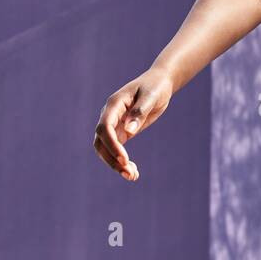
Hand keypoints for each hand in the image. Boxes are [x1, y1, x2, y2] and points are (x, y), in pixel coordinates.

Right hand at [92, 66, 174, 181]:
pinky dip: (122, 162)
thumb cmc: (155, 87)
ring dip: (115, 163)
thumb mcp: (151, 96)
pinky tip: (134, 172)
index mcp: (114, 104)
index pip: (104, 127)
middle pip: (101, 141)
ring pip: (105, 148)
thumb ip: (139, 112)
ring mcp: (114, 124)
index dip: (112, 144)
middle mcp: (110, 115)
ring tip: (132, 176)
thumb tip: (129, 131)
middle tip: (129, 173)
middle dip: (112, 159)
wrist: (159, 84)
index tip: (124, 159)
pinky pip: (116, 150)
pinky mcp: (122, 132)